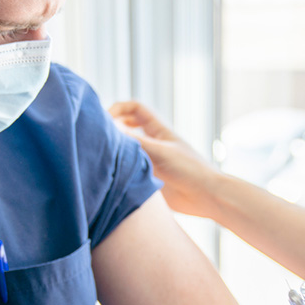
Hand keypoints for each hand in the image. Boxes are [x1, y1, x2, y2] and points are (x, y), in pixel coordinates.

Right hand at [109, 101, 222, 218]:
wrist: (206, 196)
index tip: (105, 119)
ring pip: (126, 149)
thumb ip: (136, 142)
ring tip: (101, 156)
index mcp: (158, 129)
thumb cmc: (190, 170)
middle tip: (99, 137)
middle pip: (127, 127)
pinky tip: (111, 175)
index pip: (135, 108)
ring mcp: (150, 160)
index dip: (119, 108)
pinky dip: (119, 169)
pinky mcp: (149, 178)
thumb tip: (111, 130)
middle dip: (112, 127)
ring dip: (115, 150)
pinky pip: (129, 169)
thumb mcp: (161, 152)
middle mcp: (153, 142)